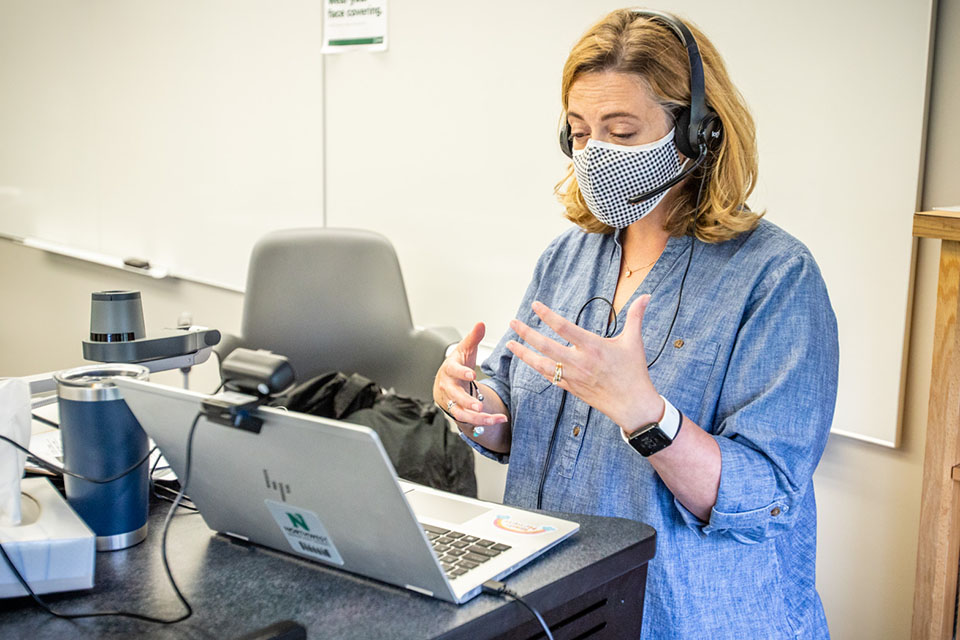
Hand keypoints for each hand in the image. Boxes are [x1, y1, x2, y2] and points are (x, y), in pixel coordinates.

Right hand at [433, 322, 507, 426]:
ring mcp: (451, 401)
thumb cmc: (457, 364)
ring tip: (496, 419)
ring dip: (478, 418)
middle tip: (479, 407)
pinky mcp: (457, 412)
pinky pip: (468, 421)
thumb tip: (481, 323)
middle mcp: (448, 387)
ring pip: (461, 413)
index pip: (453, 370)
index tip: (472, 374)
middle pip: (454, 396)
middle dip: (467, 402)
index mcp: (449, 370)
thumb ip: (473, 338)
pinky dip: (482, 422)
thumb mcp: (464, 349)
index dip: (461, 373)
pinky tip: (496, 420)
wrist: (445, 381)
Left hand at [506, 296, 663, 432]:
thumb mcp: (634, 342)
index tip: (535, 305)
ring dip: (524, 354)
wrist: (633, 406)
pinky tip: (529, 361)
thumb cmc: (634, 372)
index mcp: (593, 347)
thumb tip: (647, 295)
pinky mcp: (571, 388)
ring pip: (542, 364)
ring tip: (510, 344)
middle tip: (513, 322)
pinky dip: (537, 368)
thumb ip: (636, 316)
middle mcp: (579, 362)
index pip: (564, 328)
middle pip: (546, 346)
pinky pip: (549, 377)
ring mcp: (573, 377)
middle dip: (526, 333)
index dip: (548, 315)